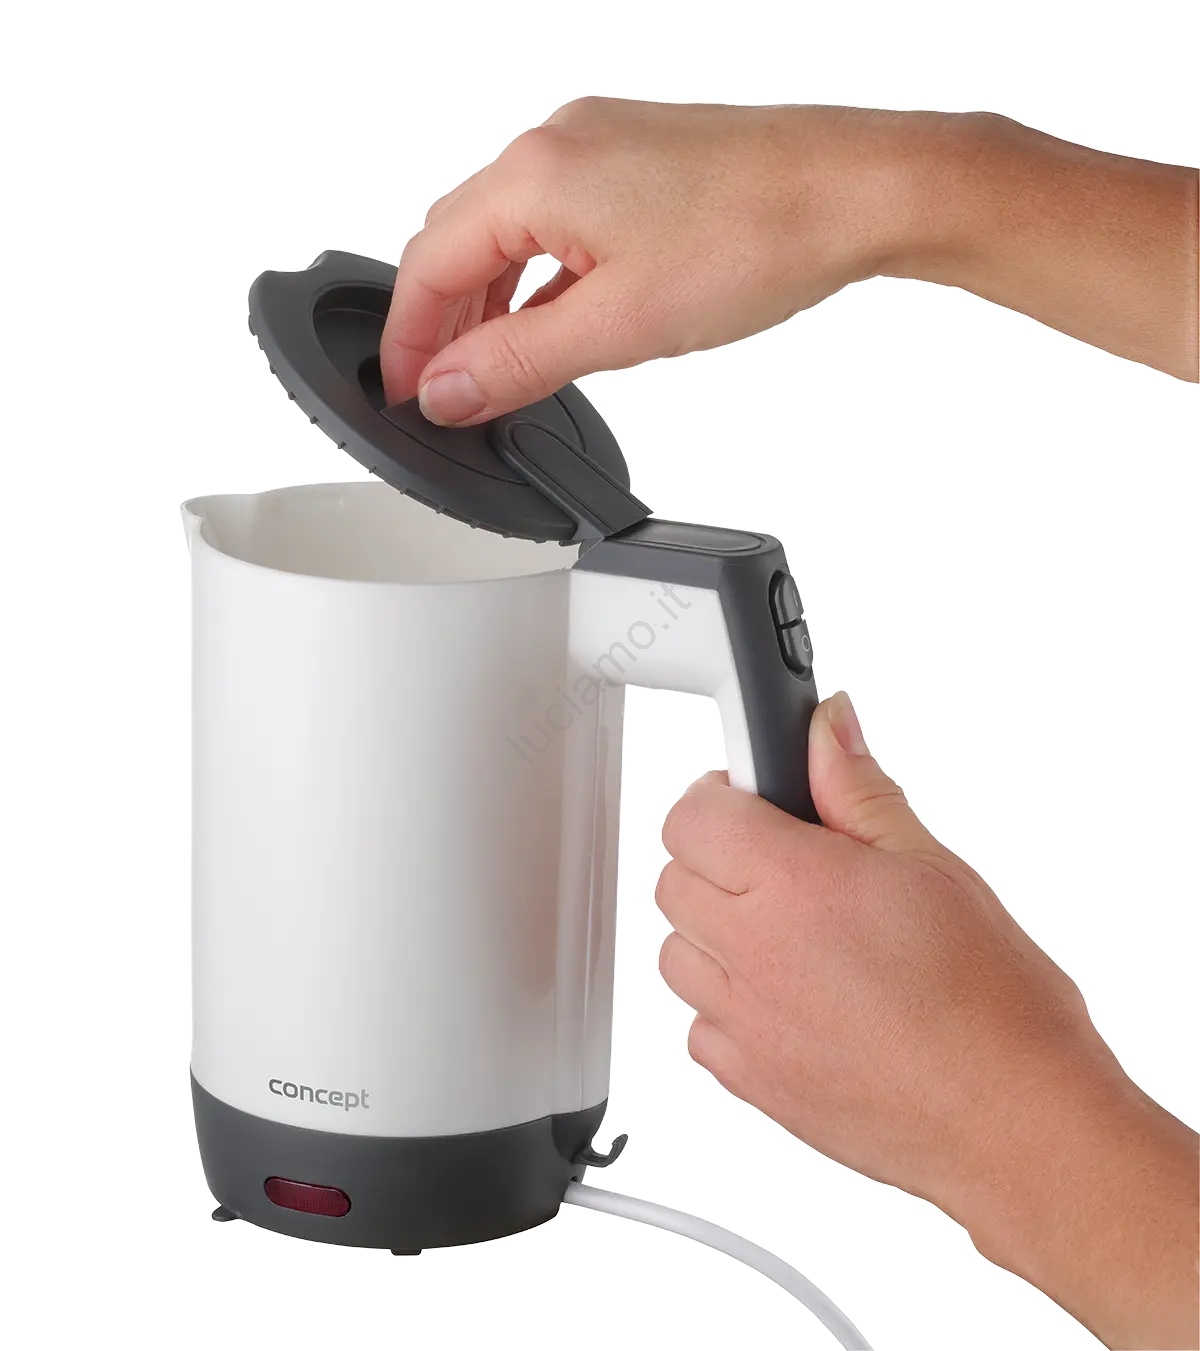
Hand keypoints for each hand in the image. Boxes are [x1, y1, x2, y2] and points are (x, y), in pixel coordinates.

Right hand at [381, 99, 1196, 424]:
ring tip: (488, 368)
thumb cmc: (761, 237)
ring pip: (507, 229)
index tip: (403, 394)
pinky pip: (556, 220)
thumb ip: (516, 363)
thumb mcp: (619, 327)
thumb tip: (447, 391)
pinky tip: (550, 321)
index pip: (426, 263)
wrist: (859, 191)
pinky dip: (536, 276)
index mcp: (536, 173)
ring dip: (486, 299)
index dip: (404, 340)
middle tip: (441, 390)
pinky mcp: (640, 159)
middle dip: (437, 319)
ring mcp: (601, 143)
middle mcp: (558, 142)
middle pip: (456, 238)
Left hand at [657, 691, 1198, 1348]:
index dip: (722, 795)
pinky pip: (701, 1027)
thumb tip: (827, 727)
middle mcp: (752, 954)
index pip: (691, 815)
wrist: (1017, 1122)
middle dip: (718, 858)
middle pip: (673, 879)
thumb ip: (857, 789)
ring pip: (676, 953)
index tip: (757, 798)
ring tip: (791, 933)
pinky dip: (729, 1006)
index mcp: (791, 885)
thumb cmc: (991, 1003)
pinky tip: (791, 998)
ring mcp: (745, 1024)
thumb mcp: (930, 864)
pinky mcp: (752, 1083)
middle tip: (786, 863)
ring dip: (715, 932)